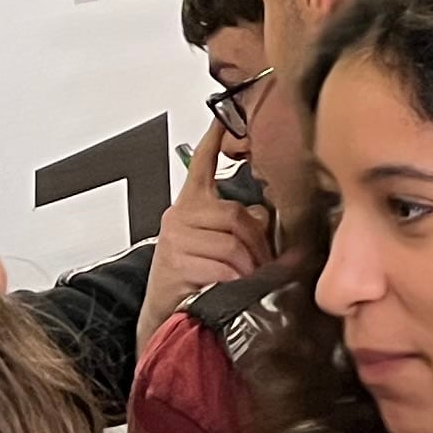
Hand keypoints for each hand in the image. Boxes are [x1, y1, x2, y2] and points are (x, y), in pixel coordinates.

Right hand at [152, 124, 269, 310]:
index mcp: (190, 204)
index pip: (202, 163)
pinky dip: (236, 280)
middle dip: (259, 243)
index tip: (224, 118)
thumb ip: (238, 224)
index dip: (215, 139)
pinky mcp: (176, 262)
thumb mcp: (213, 244)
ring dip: (250, 266)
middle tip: (266, 263)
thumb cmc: (192, 277)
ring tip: (251, 278)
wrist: (164, 314)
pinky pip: (222, 266)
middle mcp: (179, 215)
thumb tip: (267, 217)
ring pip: (233, 243)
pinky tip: (235, 287)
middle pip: (237, 215)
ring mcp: (176, 238)